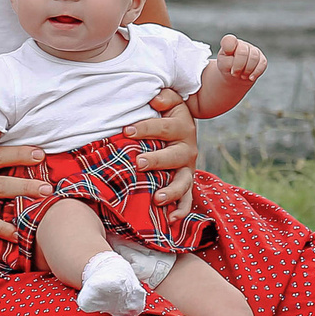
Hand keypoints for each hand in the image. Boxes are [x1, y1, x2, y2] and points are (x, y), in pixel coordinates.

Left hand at [128, 89, 200, 210]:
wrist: (184, 128)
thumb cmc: (168, 114)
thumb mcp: (169, 101)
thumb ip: (164, 97)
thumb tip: (155, 99)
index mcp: (182, 127)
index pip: (163, 127)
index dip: (145, 128)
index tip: (126, 130)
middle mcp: (187, 149)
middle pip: (174, 156)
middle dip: (157, 160)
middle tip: (139, 163)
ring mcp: (188, 169)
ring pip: (183, 181)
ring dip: (171, 191)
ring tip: (156, 198)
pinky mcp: (187, 184)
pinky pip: (187, 200)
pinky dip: (181, 211)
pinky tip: (169, 219)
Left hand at [214, 33, 266, 85]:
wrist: (234, 76)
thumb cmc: (227, 68)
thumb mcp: (222, 66)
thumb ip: (227, 62)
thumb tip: (236, 62)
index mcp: (230, 43)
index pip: (229, 40)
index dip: (229, 48)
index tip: (227, 58)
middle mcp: (242, 44)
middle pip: (243, 52)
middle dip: (238, 66)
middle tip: (234, 73)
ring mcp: (253, 50)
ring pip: (254, 57)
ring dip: (247, 70)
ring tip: (242, 76)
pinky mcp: (261, 58)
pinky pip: (262, 63)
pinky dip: (256, 72)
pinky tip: (251, 78)